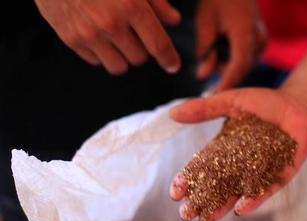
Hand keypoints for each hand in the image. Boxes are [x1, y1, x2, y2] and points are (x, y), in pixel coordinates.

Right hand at [35, 0, 180, 73]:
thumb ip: (156, 1)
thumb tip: (173, 21)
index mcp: (130, 6)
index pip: (158, 45)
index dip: (169, 59)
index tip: (172, 65)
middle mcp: (110, 24)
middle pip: (139, 58)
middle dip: (142, 48)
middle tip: (136, 33)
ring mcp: (89, 34)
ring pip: (119, 66)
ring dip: (123, 56)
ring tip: (119, 39)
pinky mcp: (70, 39)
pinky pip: (96, 61)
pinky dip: (102, 53)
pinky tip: (99, 35)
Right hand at [169, 88, 306, 220]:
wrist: (299, 104)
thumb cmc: (265, 103)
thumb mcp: (232, 102)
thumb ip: (205, 109)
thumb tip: (173, 113)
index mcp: (225, 150)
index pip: (203, 168)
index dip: (189, 180)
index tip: (175, 192)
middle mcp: (240, 165)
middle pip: (218, 187)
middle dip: (202, 201)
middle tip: (186, 214)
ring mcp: (260, 172)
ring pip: (238, 194)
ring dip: (223, 207)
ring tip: (207, 219)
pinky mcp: (280, 176)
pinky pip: (266, 190)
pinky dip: (254, 199)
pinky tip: (241, 208)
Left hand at [195, 0, 265, 91]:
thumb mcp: (205, 21)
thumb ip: (204, 51)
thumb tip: (203, 76)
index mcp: (245, 31)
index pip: (238, 65)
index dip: (226, 83)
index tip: (214, 98)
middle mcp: (259, 38)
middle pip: (241, 68)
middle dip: (223, 69)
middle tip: (208, 54)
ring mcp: (263, 40)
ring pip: (244, 65)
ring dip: (227, 63)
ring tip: (217, 39)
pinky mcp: (261, 41)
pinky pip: (247, 58)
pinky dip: (233, 57)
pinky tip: (225, 41)